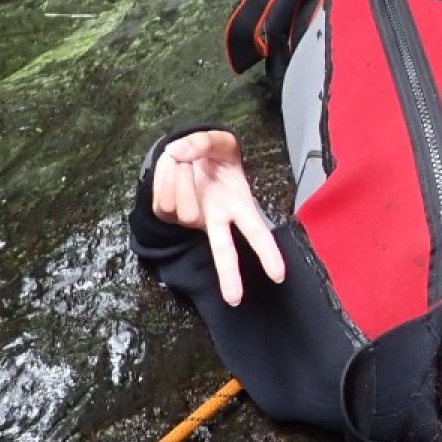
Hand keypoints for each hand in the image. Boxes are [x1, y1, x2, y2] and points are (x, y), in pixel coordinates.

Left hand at [151, 130, 286, 305]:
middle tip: (234, 300)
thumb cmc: (213, 155)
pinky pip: (163, 202)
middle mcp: (217, 218)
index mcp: (239, 204)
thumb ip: (203, 142)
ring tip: (184, 161)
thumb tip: (180, 154)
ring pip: (185, 211)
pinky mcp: (166, 216)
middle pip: (224, 251)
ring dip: (181, 179)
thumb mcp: (219, 141)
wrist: (187, 155)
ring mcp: (191, 220)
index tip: (278, 275)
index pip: (256, 232)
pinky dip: (164, 179)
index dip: (267, 252)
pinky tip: (172, 169)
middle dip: (230, 274)